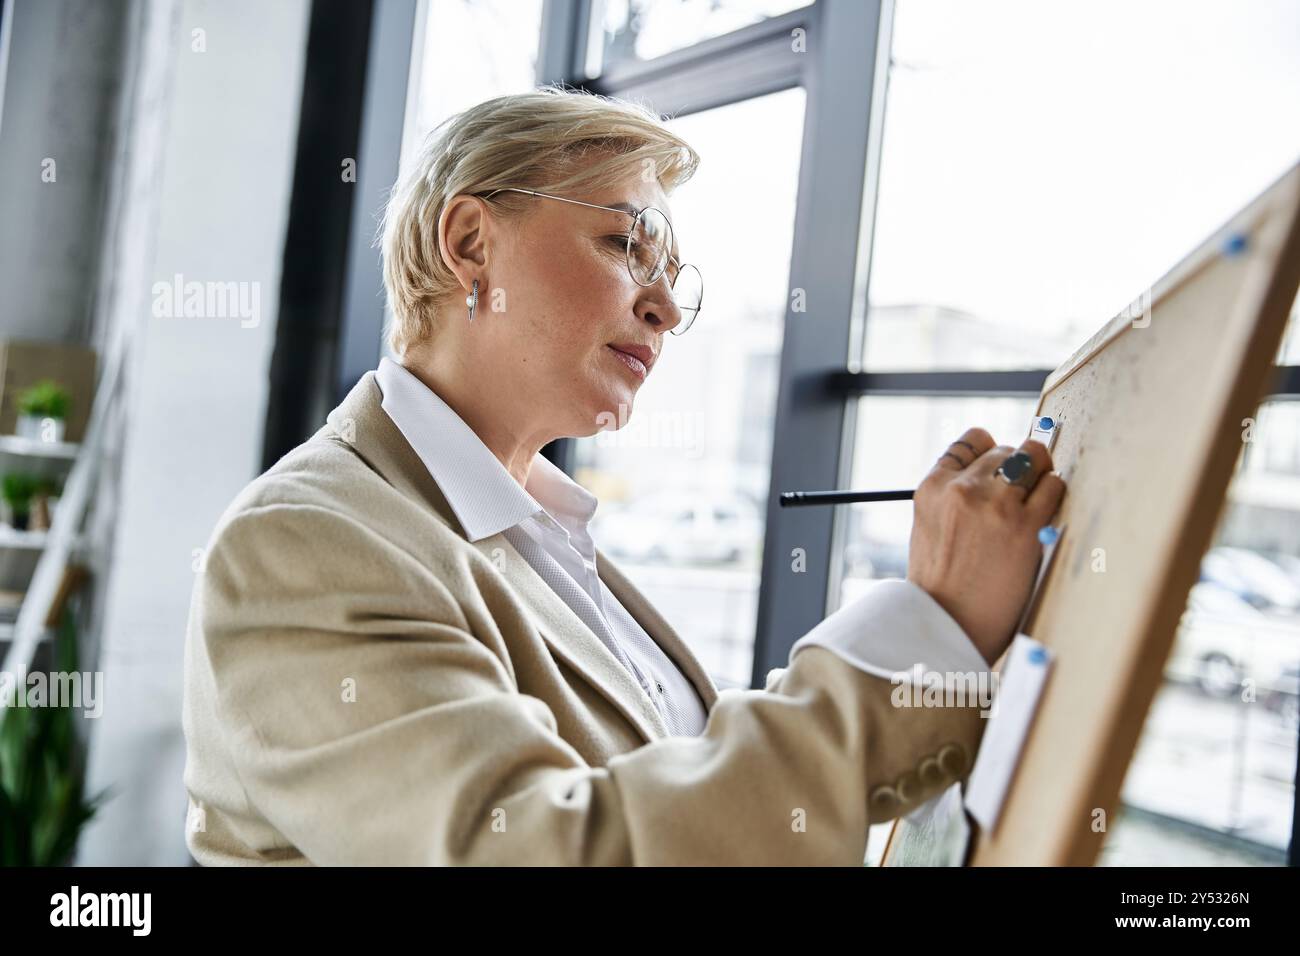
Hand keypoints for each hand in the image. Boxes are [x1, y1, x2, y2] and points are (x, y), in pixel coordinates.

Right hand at [907, 427, 1065, 664]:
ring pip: (1033, 458)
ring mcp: (995, 505)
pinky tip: (1046, 517)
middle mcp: (962, 489)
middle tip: (1023, 494)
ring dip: (1040, 476)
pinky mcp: (1025, 526)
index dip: (992, 452)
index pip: (972, 441)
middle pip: (1007, 450)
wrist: (946, 629)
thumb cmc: (939, 589)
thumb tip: (993, 478)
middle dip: (1018, 468)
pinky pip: (1054, 487)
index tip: (1001, 468)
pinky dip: (1054, 496)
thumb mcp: (928, 531)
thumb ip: (952, 501)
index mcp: (931, 489)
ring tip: (1037, 502)